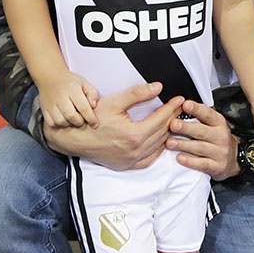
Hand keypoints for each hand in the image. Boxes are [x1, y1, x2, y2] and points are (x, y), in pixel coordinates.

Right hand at [38, 71, 99, 127]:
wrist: (50, 77)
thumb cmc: (69, 82)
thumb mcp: (84, 83)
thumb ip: (92, 93)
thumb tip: (94, 106)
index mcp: (72, 89)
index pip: (83, 107)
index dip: (91, 118)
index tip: (95, 124)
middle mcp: (60, 97)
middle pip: (71, 116)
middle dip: (80, 122)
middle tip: (82, 119)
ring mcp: (51, 104)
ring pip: (61, 121)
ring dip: (69, 124)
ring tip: (73, 120)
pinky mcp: (44, 109)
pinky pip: (51, 123)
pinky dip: (58, 125)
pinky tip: (63, 120)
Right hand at [43, 83, 184, 170]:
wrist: (74, 137)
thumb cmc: (91, 120)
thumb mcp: (114, 101)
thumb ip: (137, 94)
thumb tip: (157, 87)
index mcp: (134, 135)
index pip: (161, 119)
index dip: (172, 108)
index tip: (179, 100)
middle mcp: (134, 151)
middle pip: (162, 133)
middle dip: (173, 118)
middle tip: (179, 108)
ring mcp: (130, 160)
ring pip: (158, 147)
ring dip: (167, 133)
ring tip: (173, 121)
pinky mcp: (126, 165)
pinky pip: (148, 160)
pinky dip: (157, 150)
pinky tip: (160, 142)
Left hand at [167, 100, 240, 180]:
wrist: (235, 158)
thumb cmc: (218, 138)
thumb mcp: (214, 123)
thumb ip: (200, 115)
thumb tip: (179, 105)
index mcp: (218, 122)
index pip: (207, 114)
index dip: (196, 109)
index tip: (185, 105)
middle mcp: (220, 136)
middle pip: (201, 131)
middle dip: (186, 128)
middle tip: (173, 124)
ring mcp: (220, 152)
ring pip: (200, 147)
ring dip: (183, 144)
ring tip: (169, 142)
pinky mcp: (217, 167)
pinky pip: (202, 164)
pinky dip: (190, 161)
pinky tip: (180, 157)